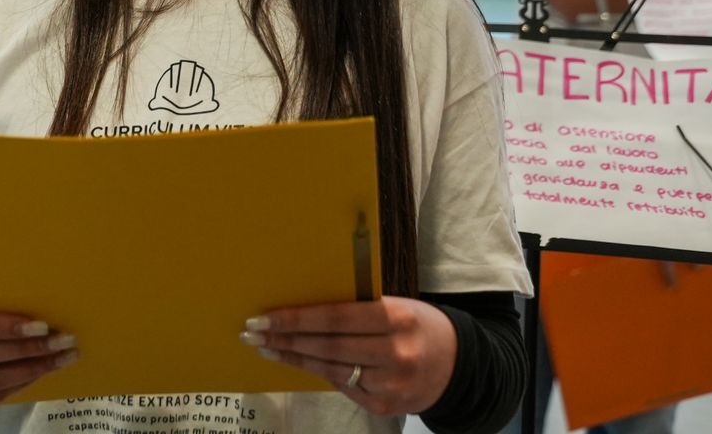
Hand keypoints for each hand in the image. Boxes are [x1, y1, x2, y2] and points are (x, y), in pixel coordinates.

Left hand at [243, 296, 455, 417]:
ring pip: (330, 369)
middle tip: (252, 332)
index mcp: (397, 318)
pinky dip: (317, 371)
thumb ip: (359, 307)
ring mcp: (390, 385)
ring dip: (293, 357)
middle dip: (286, 339)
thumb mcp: (396, 305)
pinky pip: (342, 385)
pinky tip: (295, 360)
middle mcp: (396, 353)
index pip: (336, 319)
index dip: (297, 319)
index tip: (264, 316)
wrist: (459, 365)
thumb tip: (304, 305)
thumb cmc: (417, 324)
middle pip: (328, 347)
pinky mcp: (384, 406)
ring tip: (265, 346)